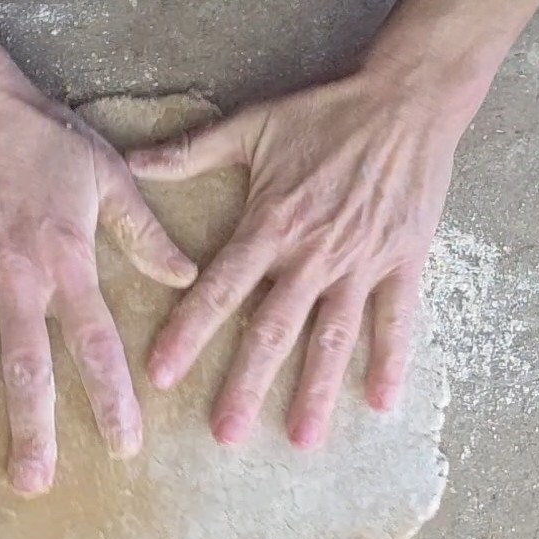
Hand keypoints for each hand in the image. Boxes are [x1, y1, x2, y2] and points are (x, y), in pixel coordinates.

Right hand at [0, 84, 196, 495]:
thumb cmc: (41, 139)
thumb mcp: (110, 178)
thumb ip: (146, 234)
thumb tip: (186, 276)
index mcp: (67, 265)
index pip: (96, 347)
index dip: (111, 400)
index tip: (123, 446)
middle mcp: (16, 283)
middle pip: (25, 372)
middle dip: (30, 432)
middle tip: (33, 484)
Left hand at [128, 71, 460, 448]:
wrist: (407, 99)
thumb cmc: (325, 114)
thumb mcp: (253, 125)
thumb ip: (192, 152)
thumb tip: (131, 162)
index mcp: (271, 224)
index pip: (221, 289)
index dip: (189, 332)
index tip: (162, 375)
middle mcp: (313, 254)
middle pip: (274, 330)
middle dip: (247, 385)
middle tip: (226, 434)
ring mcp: (361, 262)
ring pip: (333, 337)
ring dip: (317, 391)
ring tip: (302, 439)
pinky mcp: (402, 262)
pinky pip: (397, 319)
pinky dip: (392, 361)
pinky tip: (383, 405)